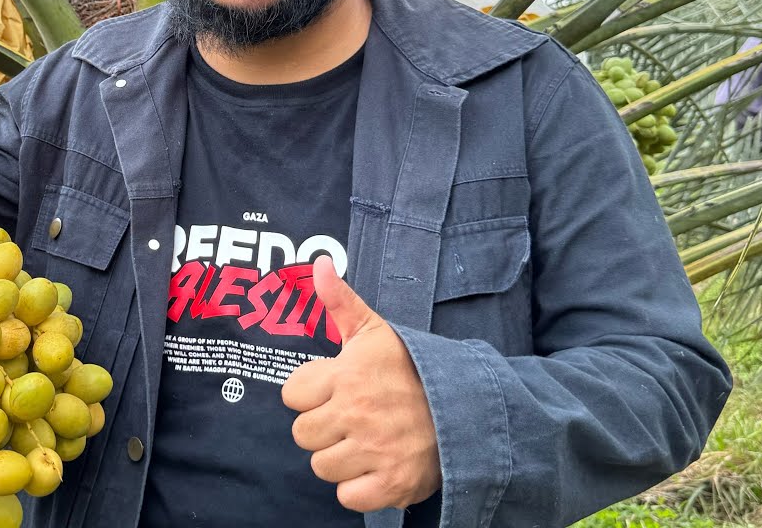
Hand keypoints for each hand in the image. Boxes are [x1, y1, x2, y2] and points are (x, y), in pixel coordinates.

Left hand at [281, 256, 440, 511]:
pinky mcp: (392, 484)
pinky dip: (359, 488)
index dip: (311, 394)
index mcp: (348, 374)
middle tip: (353, 419)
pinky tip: (375, 467)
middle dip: (324, 428)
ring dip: (340, 459)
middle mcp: (357, 412)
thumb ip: (340, 302)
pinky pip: (347, 496)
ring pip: (321, 466)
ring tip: (366, 442)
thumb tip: (320, 264)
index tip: (336, 391)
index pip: (292, 394)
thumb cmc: (414, 369)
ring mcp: (374, 450)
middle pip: (302, 434)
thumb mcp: (377, 331)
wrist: (469, 408)